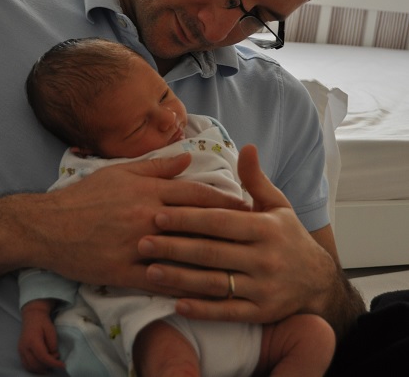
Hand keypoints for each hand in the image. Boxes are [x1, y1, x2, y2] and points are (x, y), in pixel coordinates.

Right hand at [15, 153, 247, 288]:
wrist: (50, 226)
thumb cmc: (87, 195)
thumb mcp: (121, 172)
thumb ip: (158, 167)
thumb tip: (188, 159)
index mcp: (149, 192)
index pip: (196, 195)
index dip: (225, 201)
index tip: (247, 205)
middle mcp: (148, 217)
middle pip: (197, 225)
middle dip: (228, 230)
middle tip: (253, 235)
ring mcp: (137, 247)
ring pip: (183, 255)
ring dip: (212, 260)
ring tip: (237, 263)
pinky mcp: (124, 272)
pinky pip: (160, 280)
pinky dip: (182, 285)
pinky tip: (202, 290)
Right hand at [18, 300, 64, 373]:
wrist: (32, 316)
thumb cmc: (42, 322)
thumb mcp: (51, 329)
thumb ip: (53, 343)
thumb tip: (54, 355)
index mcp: (33, 341)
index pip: (43, 357)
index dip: (53, 363)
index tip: (63, 365)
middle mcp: (24, 348)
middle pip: (36, 364)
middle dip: (48, 366)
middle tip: (57, 360)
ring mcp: (21, 350)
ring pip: (30, 367)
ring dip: (41, 369)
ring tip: (51, 363)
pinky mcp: (20, 352)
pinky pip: (26, 364)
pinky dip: (35, 367)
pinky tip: (42, 365)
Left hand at [138, 144, 336, 323]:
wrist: (318, 280)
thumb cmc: (289, 236)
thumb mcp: (279, 204)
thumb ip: (257, 179)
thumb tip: (246, 147)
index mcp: (267, 228)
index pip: (220, 221)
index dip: (188, 218)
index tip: (158, 214)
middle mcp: (265, 258)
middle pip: (212, 252)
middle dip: (174, 247)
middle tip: (142, 242)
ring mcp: (264, 288)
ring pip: (215, 284)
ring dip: (180, 278)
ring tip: (150, 271)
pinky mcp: (261, 313)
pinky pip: (228, 312)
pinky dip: (202, 310)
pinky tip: (177, 304)